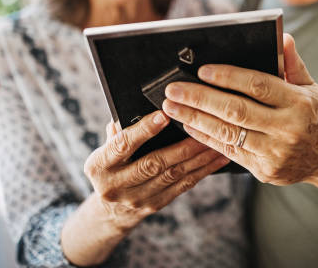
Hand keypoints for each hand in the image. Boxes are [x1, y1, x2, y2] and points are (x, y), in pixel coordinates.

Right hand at [83, 111, 229, 230]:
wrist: (111, 208)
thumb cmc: (112, 165)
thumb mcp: (105, 148)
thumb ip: (119, 130)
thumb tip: (136, 108)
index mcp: (99, 165)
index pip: (123, 145)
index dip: (144, 130)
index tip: (165, 115)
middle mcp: (116, 185)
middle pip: (154, 163)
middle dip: (181, 145)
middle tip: (202, 128)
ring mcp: (137, 198)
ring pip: (173, 175)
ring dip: (198, 157)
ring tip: (216, 141)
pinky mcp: (156, 205)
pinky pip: (183, 185)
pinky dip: (203, 170)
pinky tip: (217, 159)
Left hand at [162, 34, 317, 184]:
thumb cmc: (312, 115)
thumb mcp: (310, 87)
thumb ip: (292, 64)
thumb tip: (283, 38)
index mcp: (299, 102)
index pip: (258, 85)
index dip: (228, 77)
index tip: (202, 70)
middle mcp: (288, 128)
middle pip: (236, 110)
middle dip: (201, 98)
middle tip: (174, 89)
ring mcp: (276, 152)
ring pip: (228, 133)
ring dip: (196, 119)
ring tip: (173, 107)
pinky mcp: (265, 171)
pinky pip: (229, 152)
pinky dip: (206, 138)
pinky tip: (189, 125)